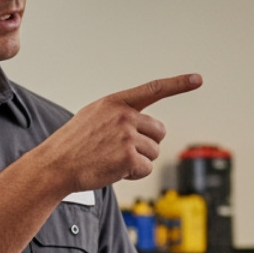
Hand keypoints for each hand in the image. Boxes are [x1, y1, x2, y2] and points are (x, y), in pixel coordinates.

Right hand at [38, 74, 201, 191]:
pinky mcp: (129, 157)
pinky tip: (114, 171)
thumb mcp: (92, 117)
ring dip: (138, 161)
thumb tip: (141, 125)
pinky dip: (134, 174)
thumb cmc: (72, 145)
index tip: (198, 79)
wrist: (55, 165)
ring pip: (154, 152)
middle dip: (147, 144)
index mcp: (115, 103)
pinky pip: (146, 168)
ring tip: (112, 160)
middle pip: (159, 131)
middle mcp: (123, 115)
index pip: (152, 89)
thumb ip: (117, 114)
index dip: (178, 84)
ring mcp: (126, 135)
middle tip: (121, 151)